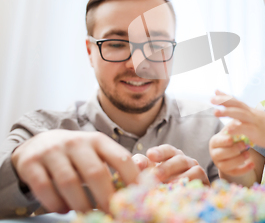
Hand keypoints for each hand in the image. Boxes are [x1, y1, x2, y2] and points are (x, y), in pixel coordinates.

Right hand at [11, 130, 138, 213]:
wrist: (39, 143)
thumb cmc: (78, 155)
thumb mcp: (98, 153)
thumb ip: (116, 166)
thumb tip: (143, 187)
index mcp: (98, 140)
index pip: (121, 158)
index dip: (132, 180)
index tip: (137, 199)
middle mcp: (77, 142)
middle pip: (95, 173)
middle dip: (106, 198)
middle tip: (113, 215)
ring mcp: (53, 151)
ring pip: (69, 182)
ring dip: (81, 204)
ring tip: (87, 215)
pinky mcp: (31, 163)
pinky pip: (44, 187)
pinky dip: (55, 203)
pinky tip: (63, 210)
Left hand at [132, 144, 208, 185]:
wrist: (180, 201)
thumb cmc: (162, 184)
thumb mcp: (150, 174)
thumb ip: (142, 165)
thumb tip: (137, 163)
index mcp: (172, 156)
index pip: (167, 150)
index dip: (159, 152)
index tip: (150, 155)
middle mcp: (186, 161)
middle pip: (179, 159)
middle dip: (167, 167)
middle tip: (155, 175)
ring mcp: (197, 171)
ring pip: (193, 169)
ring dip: (180, 178)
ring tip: (168, 186)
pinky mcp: (204, 183)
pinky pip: (200, 181)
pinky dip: (190, 185)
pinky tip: (179, 191)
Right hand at [208, 125, 254, 175]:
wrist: (234, 149)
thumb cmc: (233, 136)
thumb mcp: (232, 129)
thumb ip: (234, 125)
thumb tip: (238, 120)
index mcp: (215, 142)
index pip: (217, 142)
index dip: (224, 141)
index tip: (232, 139)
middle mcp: (214, 154)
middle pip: (220, 154)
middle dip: (233, 150)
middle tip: (244, 145)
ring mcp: (220, 164)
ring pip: (226, 165)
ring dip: (238, 160)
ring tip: (248, 154)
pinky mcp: (228, 172)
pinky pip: (235, 173)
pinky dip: (244, 169)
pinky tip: (252, 164)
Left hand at [210, 90, 264, 148]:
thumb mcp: (263, 123)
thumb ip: (252, 122)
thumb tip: (243, 124)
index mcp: (254, 112)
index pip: (238, 101)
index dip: (226, 96)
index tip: (215, 91)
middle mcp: (253, 114)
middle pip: (236, 104)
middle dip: (223, 101)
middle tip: (211, 98)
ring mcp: (256, 122)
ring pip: (240, 114)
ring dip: (227, 112)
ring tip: (215, 112)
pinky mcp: (259, 132)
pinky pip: (246, 129)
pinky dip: (236, 129)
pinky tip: (227, 130)